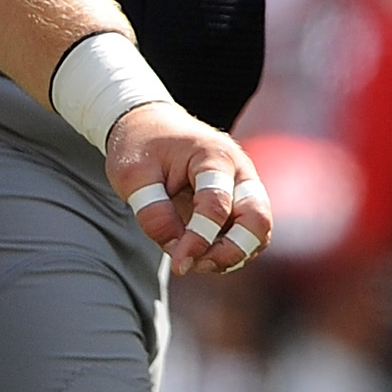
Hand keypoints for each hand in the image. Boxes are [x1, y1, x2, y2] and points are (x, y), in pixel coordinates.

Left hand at [106, 105, 271, 276]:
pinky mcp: (241, 204)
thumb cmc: (142, 146)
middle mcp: (239, 171)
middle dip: (232, 252)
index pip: (216, 205)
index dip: (198, 240)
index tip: (179, 265)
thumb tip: (178, 250)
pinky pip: (248, 236)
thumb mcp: (133, 176)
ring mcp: (245, 188)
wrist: (153, 125)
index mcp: (213, 156)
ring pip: (258, 233)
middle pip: (257, 220)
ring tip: (195, 262)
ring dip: (232, 255)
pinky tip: (201, 255)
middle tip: (198, 265)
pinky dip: (230, 252)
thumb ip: (153, 213)